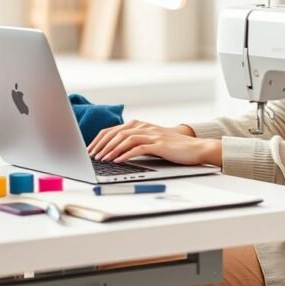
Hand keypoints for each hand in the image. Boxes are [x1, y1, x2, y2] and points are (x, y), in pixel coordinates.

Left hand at [86, 120, 221, 167]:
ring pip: (125, 139)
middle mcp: (144, 127)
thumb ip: (135, 142)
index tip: (90, 149)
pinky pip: (138, 148)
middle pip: (116, 133)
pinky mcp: (159, 144)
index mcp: (140, 125)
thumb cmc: (172, 147)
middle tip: (91, 156)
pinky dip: (126, 154)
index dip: (99, 139)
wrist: (194, 148)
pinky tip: (117, 160)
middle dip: (102, 144)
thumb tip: (114, 152)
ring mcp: (152, 134)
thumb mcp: (151, 141)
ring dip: (111, 149)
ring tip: (102, 159)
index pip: (113, 129)